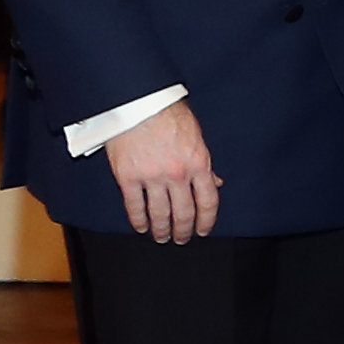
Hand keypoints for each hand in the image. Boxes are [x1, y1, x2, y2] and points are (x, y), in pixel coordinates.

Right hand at [103, 100, 220, 243]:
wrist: (139, 103)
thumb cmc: (170, 115)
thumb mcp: (197, 137)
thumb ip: (205, 163)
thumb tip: (215, 183)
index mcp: (199, 164)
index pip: (208, 201)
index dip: (206, 221)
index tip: (203, 231)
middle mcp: (177, 175)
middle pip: (184, 213)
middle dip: (183, 230)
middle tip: (180, 239)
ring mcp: (152, 177)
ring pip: (159, 213)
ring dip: (161, 230)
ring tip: (161, 238)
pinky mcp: (127, 177)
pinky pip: (134, 205)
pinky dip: (138, 220)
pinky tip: (141, 227)